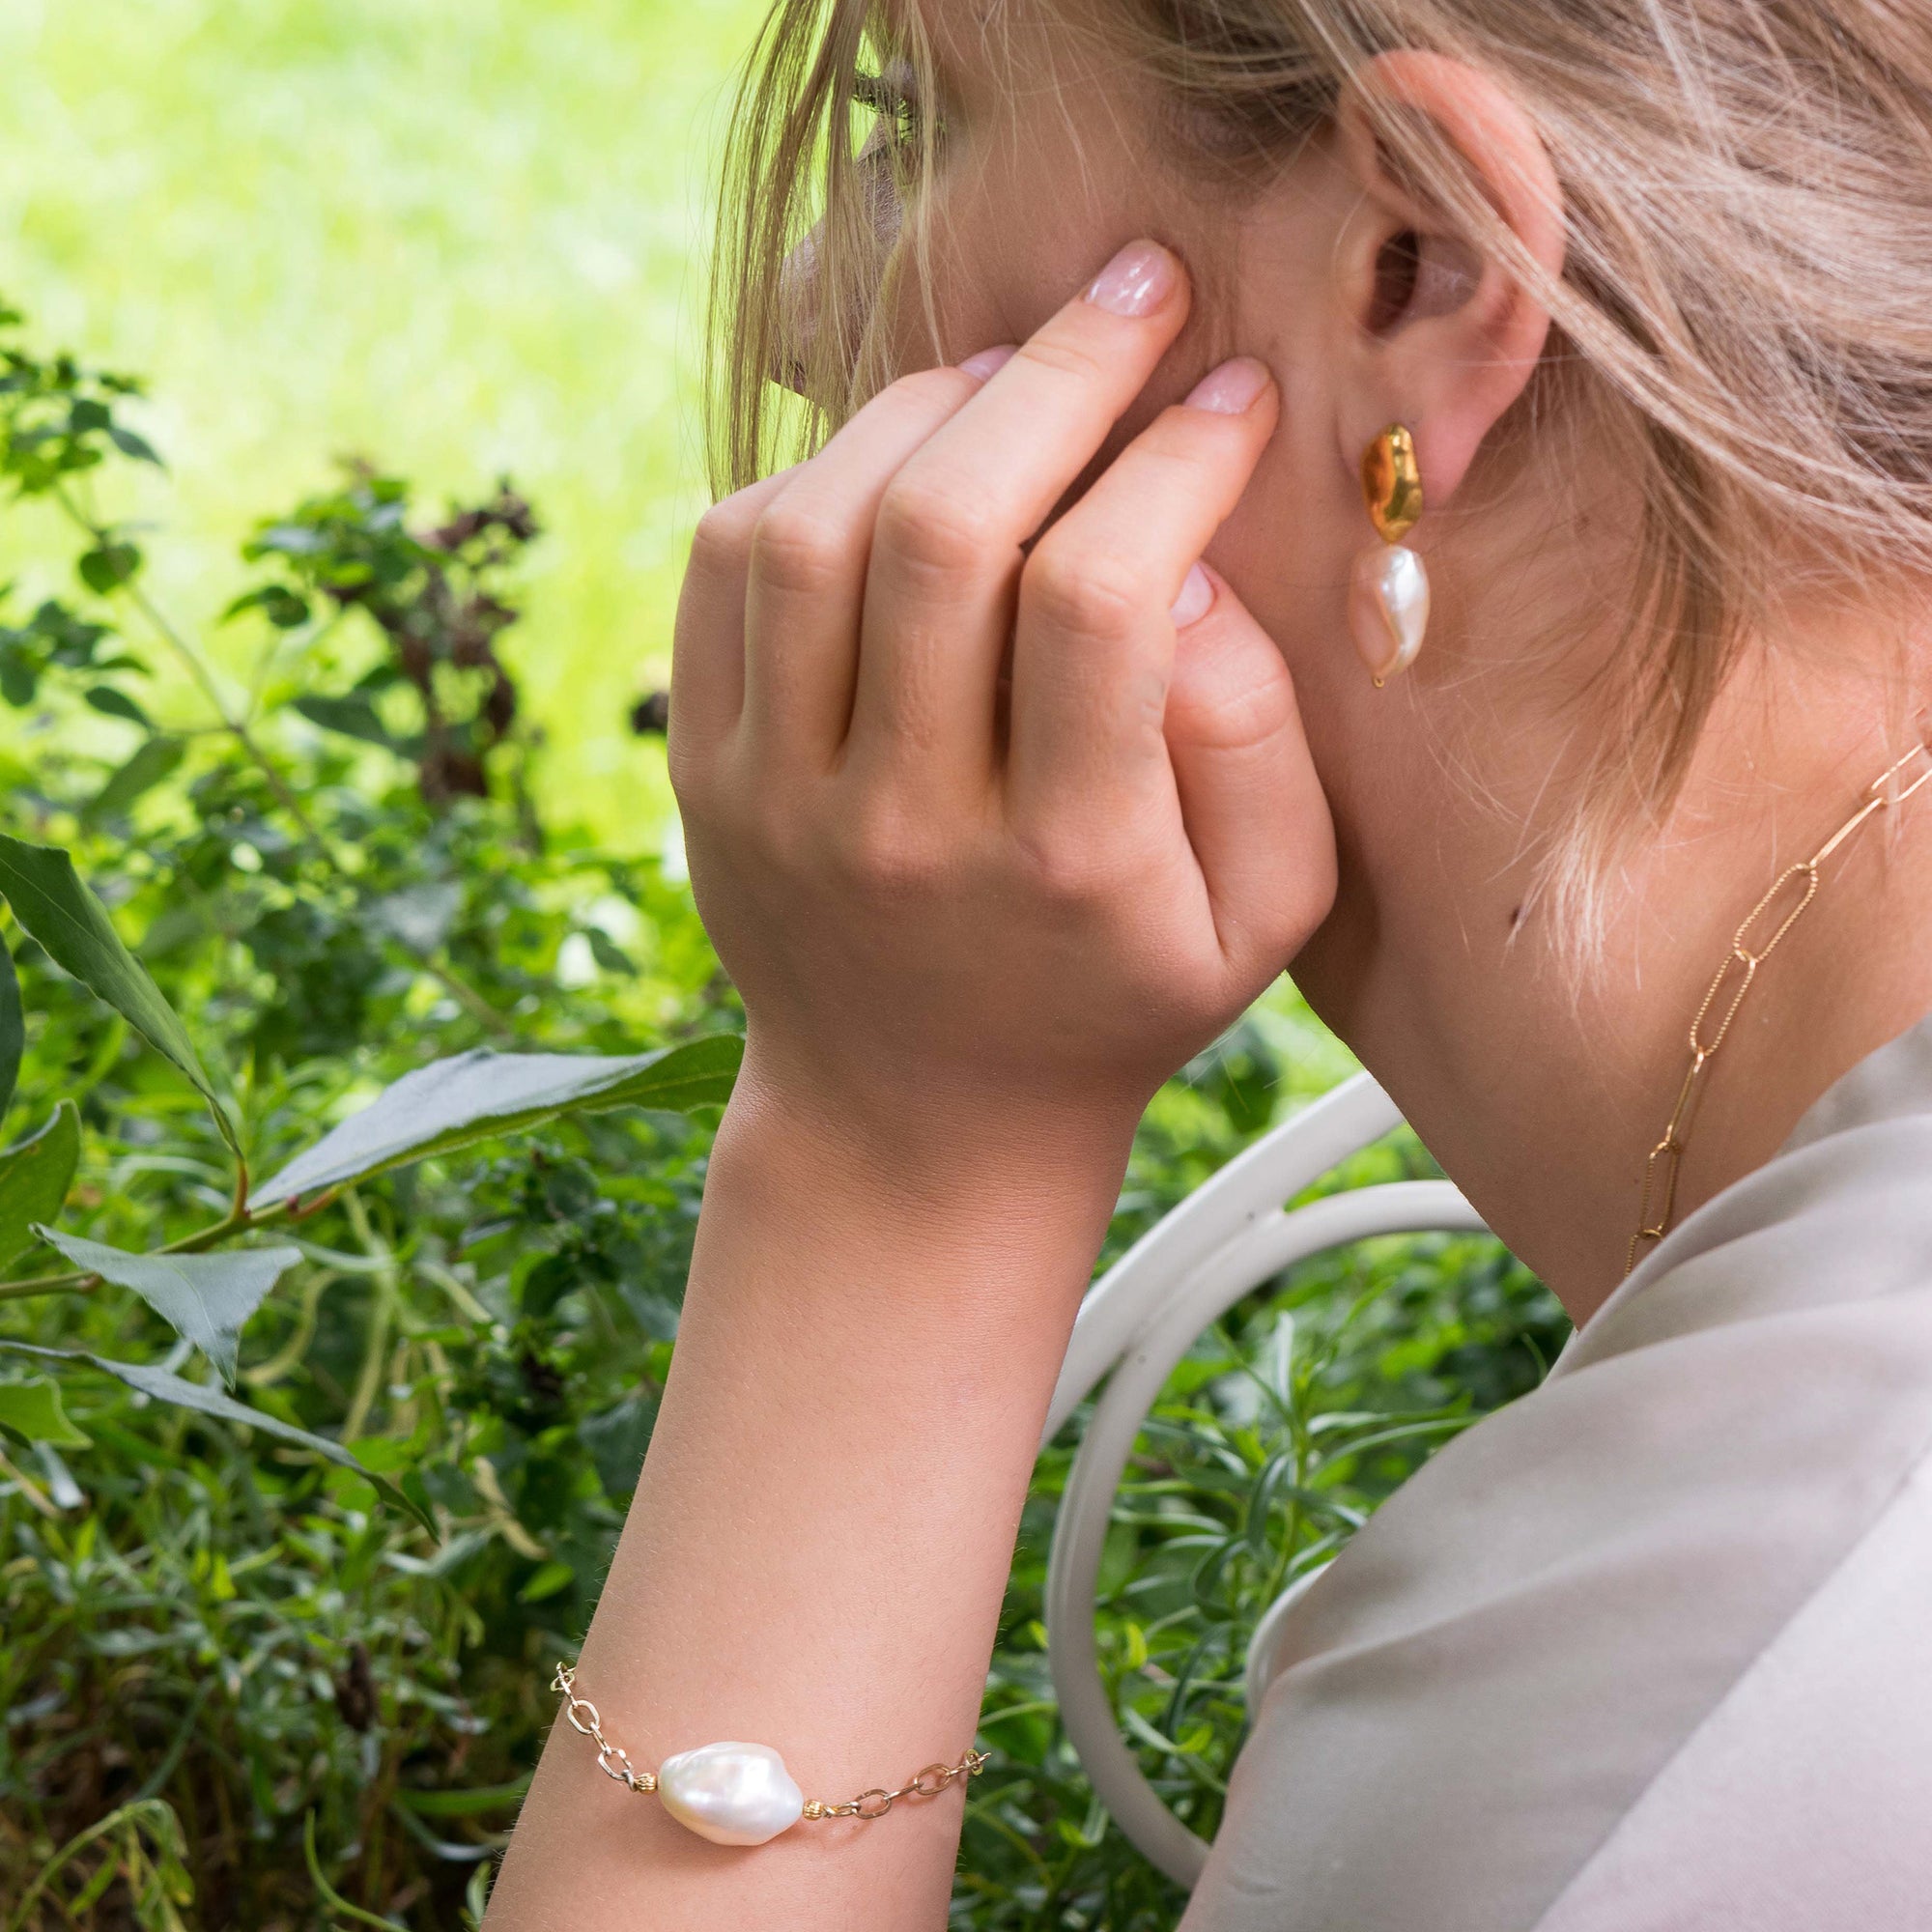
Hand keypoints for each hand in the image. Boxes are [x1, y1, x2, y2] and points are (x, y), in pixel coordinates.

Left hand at [667, 240, 1336, 1158]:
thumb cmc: (1115, 998)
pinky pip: (723, 565)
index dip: (1175, 457)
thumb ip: (1257, 741)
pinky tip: (902, 462)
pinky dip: (812, 474)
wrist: (918, 1118)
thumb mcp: (1260, 916)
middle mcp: (897, 823)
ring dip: (924, 405)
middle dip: (1057, 374)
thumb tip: (1182, 561)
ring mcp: (773, 796)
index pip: (1100, 598)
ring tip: (1015, 373)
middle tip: (1135, 293)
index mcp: (1060, 861)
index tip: (1233, 392)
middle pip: (947, 531)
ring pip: (816, 525)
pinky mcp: (700, 771)